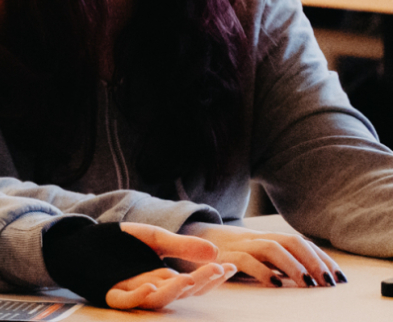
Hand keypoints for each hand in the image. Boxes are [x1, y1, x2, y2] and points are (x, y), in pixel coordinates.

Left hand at [106, 223, 236, 309]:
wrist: (81, 240)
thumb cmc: (120, 242)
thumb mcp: (153, 238)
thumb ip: (181, 245)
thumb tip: (215, 251)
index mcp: (164, 277)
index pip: (194, 283)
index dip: (212, 277)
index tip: (231, 266)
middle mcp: (152, 287)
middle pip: (180, 291)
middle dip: (201, 282)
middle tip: (218, 269)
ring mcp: (131, 291)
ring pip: (157, 299)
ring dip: (174, 290)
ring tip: (189, 278)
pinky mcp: (110, 292)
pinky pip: (125, 300)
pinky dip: (139, 296)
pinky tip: (151, 286)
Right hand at [182, 221, 342, 287]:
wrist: (183, 238)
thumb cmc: (223, 253)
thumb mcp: (251, 255)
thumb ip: (274, 263)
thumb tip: (306, 276)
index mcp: (264, 237)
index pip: (299, 242)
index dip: (321, 257)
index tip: (338, 276)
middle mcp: (254, 238)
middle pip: (289, 240)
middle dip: (313, 260)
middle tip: (328, 282)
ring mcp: (238, 245)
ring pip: (271, 247)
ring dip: (293, 265)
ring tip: (308, 284)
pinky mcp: (222, 256)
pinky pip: (245, 259)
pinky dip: (263, 271)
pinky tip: (276, 284)